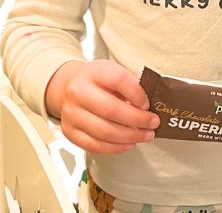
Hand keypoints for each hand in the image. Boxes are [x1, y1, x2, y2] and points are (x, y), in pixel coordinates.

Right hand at [44, 60, 160, 154]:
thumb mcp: (113, 73)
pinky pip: (94, 145)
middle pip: (111, 109)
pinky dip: (115, 147)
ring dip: (130, 136)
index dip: (137, 94)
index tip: (147, 104)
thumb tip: (149, 108)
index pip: (118, 80)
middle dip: (137, 120)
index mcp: (93, 72)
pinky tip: (128, 143)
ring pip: (104, 131)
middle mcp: (78, 92)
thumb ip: (130, 87)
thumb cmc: (96, 82)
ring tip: (145, 135)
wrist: (68, 87)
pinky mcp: (70, 131)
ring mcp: (71, 113)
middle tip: (153, 123)